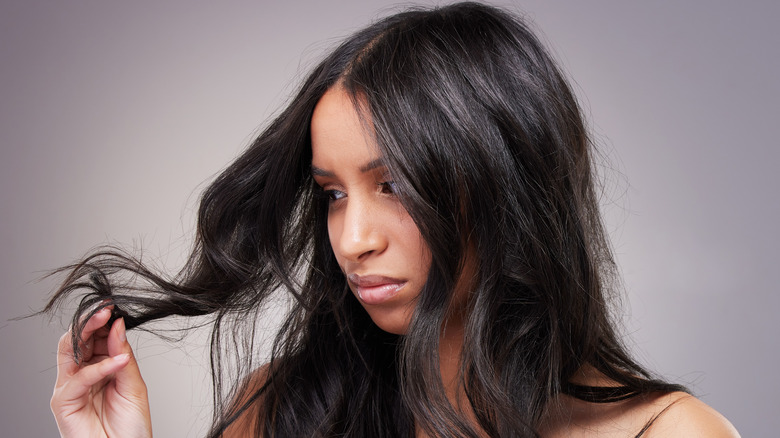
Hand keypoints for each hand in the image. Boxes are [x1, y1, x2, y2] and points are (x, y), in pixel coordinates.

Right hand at [52, 307, 151, 437]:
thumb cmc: (130, 426)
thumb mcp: (134, 384)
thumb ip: (124, 355)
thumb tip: (117, 324)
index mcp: (98, 367)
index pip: (93, 337)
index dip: (102, 320)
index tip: (115, 306)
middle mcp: (80, 375)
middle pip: (77, 338)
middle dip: (91, 319)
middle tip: (107, 308)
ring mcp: (70, 387)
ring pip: (69, 350)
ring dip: (88, 331)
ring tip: (108, 319)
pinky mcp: (63, 402)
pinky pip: (79, 379)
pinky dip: (99, 367)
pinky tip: (118, 361)